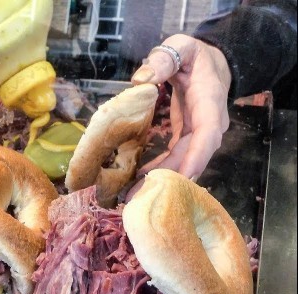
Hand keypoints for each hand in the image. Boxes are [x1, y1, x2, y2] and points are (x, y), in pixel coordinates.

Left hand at [128, 34, 230, 197]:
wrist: (208, 61)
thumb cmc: (193, 55)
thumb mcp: (181, 46)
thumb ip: (164, 59)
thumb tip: (142, 79)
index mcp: (208, 100)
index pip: (208, 132)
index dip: (197, 155)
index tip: (184, 175)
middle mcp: (208, 122)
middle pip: (194, 155)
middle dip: (173, 176)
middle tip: (145, 194)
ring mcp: (197, 131)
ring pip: (184, 161)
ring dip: (163, 179)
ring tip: (136, 195)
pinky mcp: (185, 136)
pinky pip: (175, 157)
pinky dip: (159, 170)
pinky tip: (139, 181)